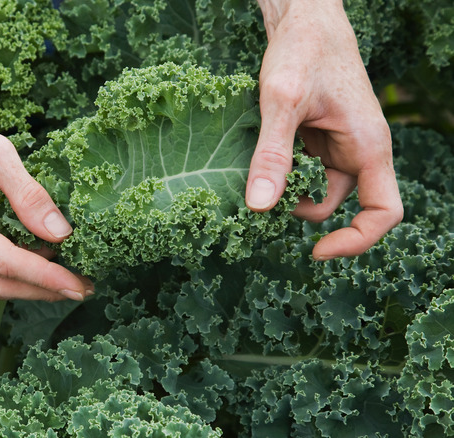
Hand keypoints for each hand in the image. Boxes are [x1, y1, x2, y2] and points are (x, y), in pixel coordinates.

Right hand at [0, 91, 92, 300]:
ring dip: (28, 281)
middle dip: (42, 289)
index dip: (46, 278)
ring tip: (68, 274)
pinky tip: (40, 257)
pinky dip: (12, 266)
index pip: (5, 263)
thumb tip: (61, 234)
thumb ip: (30, 196)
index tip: (80, 286)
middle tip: (83, 288)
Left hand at [247, 0, 402, 259]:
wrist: (303, 18)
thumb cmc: (302, 50)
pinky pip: (306, 169)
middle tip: (264, 201)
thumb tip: (259, 207)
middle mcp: (361, 149)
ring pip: (319, 188)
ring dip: (289, 192)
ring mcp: (341, 144)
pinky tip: (259, 161)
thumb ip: (272, 154)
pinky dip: (283, 173)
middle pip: (342, 205)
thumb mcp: (281, 102)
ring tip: (256, 176)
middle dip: (305, 212)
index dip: (356, 240)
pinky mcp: (321, 137)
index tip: (316, 250)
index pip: (384, 212)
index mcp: (369, 146)